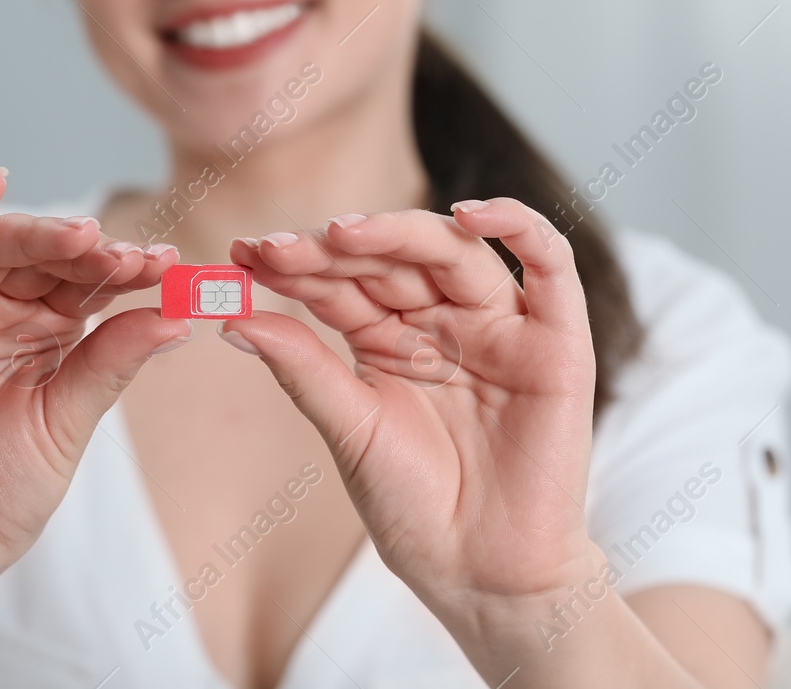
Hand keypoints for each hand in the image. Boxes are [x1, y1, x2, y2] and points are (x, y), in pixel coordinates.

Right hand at [0, 169, 187, 598]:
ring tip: (83, 234)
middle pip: (38, 254)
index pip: (82, 278)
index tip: (168, 264)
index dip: (123, 266)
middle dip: (86, 249)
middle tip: (129, 256)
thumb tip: (178, 315)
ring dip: (34, 231)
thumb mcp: (68, 420)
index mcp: (38, 327)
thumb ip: (111, 362)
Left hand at [223, 199, 597, 610]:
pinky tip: (469, 215)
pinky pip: (551, 263)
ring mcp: (500, 325)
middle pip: (392, 258)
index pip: (343, 281)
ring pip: (454, 251)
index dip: (296, 265)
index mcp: (390, 337)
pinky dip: (518, 225)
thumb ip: (303, 369)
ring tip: (343, 234)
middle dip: (334, 249)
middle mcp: (444, 320)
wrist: (480, 574)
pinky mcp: (558, 340)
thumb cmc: (414, 508)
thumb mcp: (349, 431)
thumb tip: (232, 317)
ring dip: (399, 232)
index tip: (242, 253)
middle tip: (279, 247)